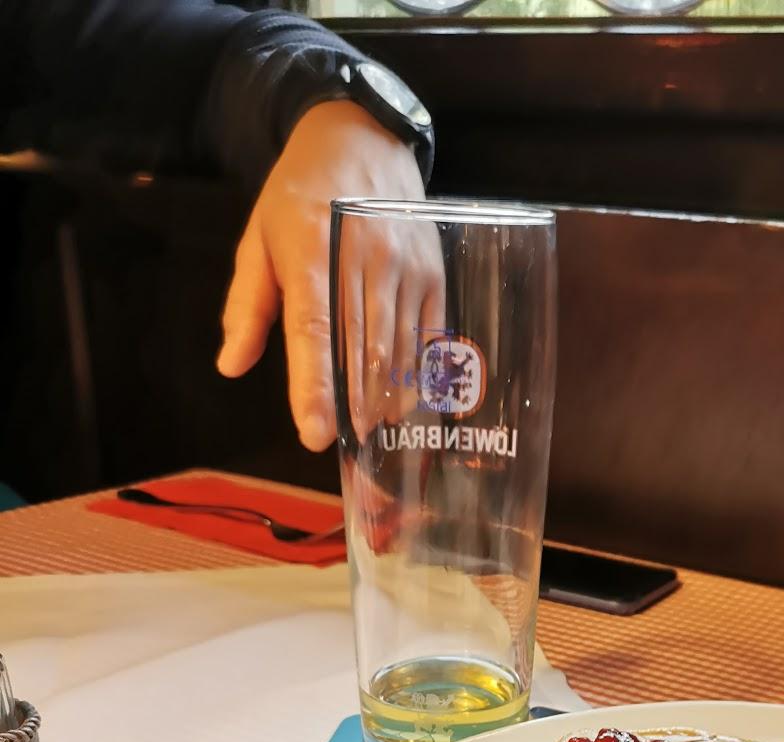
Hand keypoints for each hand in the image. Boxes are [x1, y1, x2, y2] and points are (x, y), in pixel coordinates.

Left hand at [215, 100, 439, 451]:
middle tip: (344, 441)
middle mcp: (363, 256)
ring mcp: (404, 263)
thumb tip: (232, 364)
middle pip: (360, 346)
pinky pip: (428, 333)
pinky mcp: (432, 272)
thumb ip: (248, 306)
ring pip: (396, 346)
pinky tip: (402, 402)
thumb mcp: (260, 239)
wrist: (362, 138)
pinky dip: (416, 373)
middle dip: (352, 401)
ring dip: (384, 395)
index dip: (314, 385)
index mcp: (310, 248)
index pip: (313, 329)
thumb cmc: (301, 195)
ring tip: (371, 428)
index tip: (312, 432)